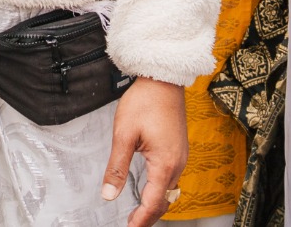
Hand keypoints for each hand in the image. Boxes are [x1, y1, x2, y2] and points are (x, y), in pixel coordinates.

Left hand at [103, 77, 186, 226]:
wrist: (163, 79)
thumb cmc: (145, 101)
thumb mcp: (123, 134)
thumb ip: (117, 168)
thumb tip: (109, 194)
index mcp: (165, 163)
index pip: (153, 202)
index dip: (141, 219)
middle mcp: (178, 162)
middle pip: (165, 200)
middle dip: (149, 216)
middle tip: (133, 224)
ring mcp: (181, 156)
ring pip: (170, 190)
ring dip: (156, 203)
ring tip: (139, 212)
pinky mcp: (179, 148)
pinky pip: (172, 177)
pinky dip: (161, 190)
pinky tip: (151, 189)